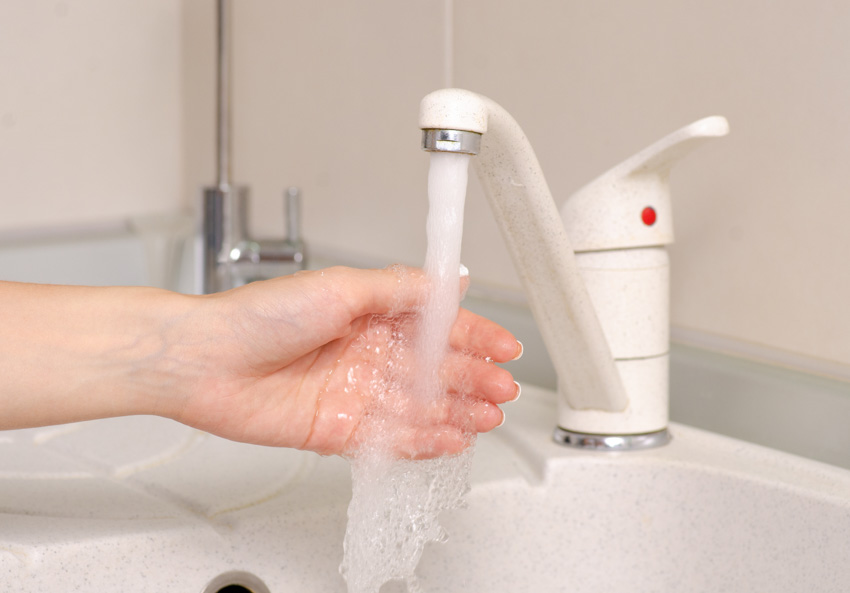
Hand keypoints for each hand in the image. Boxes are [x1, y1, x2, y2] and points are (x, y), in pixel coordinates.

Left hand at [172, 266, 520, 457]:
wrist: (205, 361)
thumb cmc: (259, 315)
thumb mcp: (340, 287)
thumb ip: (400, 289)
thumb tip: (450, 280)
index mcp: (369, 314)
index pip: (435, 325)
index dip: (474, 336)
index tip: (504, 346)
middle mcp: (365, 352)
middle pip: (433, 369)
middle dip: (472, 379)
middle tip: (503, 390)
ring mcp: (354, 392)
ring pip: (418, 406)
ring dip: (455, 412)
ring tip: (487, 419)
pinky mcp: (338, 429)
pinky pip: (389, 438)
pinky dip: (422, 440)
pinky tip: (449, 440)